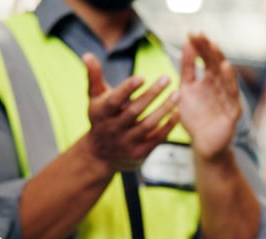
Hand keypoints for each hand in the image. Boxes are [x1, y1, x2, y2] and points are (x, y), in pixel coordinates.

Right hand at [82, 53, 176, 171]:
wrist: (100, 155)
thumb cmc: (101, 119)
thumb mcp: (94, 99)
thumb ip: (94, 77)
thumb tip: (87, 54)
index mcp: (101, 113)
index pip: (115, 100)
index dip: (127, 89)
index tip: (142, 77)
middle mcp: (113, 129)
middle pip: (135, 111)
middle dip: (152, 94)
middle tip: (166, 78)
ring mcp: (127, 142)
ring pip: (148, 124)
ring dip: (164, 109)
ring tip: (177, 94)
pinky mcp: (139, 153)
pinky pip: (156, 139)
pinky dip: (168, 126)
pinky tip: (177, 113)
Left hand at [175, 33, 241, 159]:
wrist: (203, 145)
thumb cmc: (196, 119)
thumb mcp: (186, 90)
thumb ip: (187, 69)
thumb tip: (186, 43)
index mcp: (210, 81)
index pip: (206, 60)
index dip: (200, 47)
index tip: (192, 33)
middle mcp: (221, 87)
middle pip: (216, 66)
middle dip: (209, 50)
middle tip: (202, 35)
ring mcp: (228, 99)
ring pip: (226, 78)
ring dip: (220, 61)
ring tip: (214, 47)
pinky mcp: (232, 112)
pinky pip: (232, 95)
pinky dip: (230, 82)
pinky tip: (226, 68)